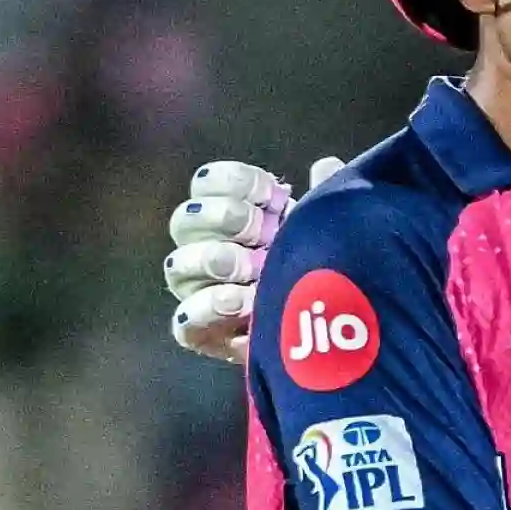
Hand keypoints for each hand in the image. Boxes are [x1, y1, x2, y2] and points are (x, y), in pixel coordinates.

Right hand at [165, 157, 343, 362]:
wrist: (330, 342)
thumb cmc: (324, 275)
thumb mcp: (332, 235)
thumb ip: (328, 200)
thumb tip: (326, 167)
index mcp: (237, 216)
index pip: (211, 183)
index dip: (236, 181)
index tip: (276, 194)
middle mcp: (210, 248)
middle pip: (187, 219)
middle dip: (222, 218)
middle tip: (260, 230)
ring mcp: (202, 291)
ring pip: (178, 265)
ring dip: (213, 259)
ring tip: (251, 270)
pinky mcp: (203, 333)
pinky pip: (183, 319)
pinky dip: (208, 309)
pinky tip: (244, 304)